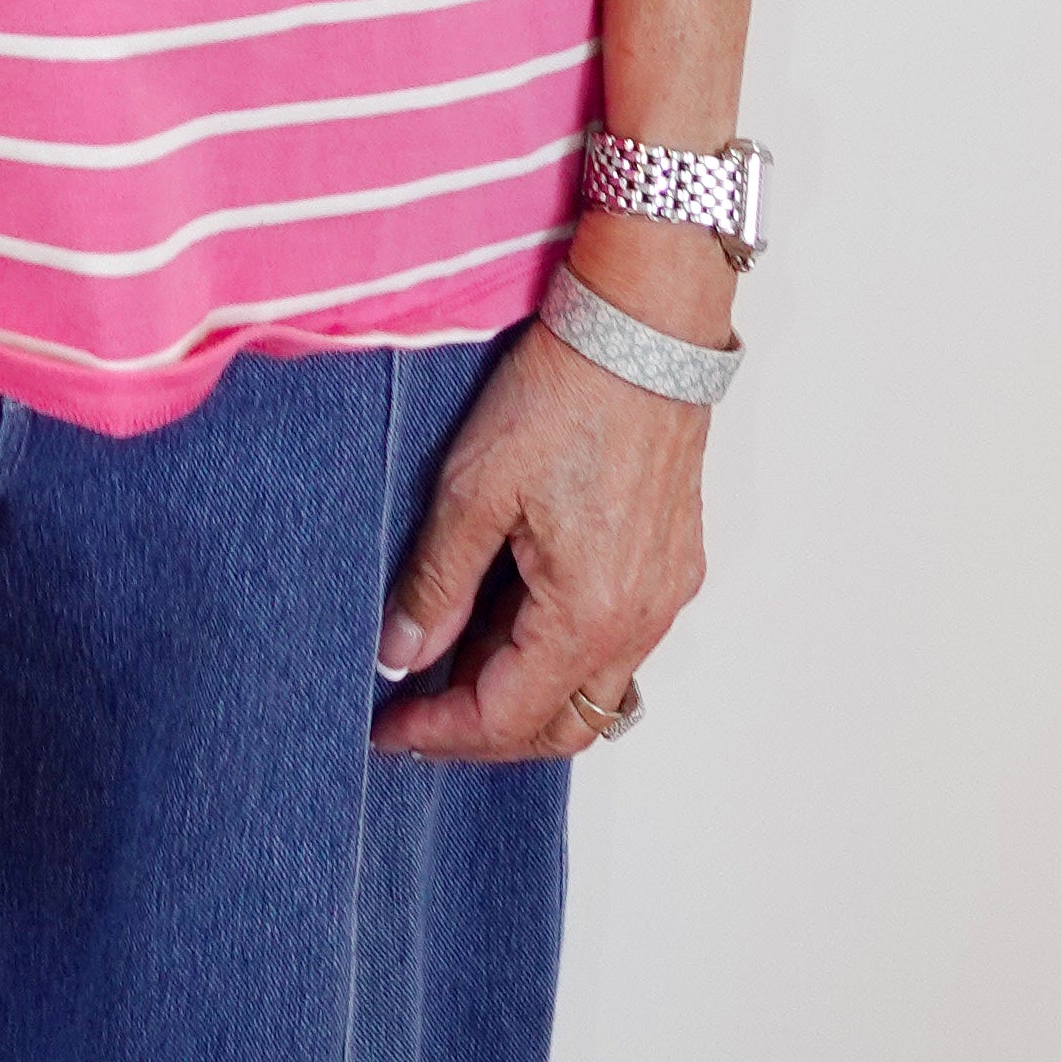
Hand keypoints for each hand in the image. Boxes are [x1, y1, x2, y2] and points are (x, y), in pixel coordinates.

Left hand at [372, 320, 708, 760]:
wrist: (644, 328)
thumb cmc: (566, 393)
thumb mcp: (474, 488)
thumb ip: (437, 582)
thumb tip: (400, 653)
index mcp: (590, 614)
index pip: (507, 717)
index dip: (440, 733)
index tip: (387, 729)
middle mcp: (641, 620)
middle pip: (560, 726)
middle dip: (484, 729)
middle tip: (416, 709)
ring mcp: (664, 594)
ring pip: (591, 687)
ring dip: (523, 687)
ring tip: (452, 650)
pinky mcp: (673, 563)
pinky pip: (618, 642)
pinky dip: (559, 648)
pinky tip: (510, 609)